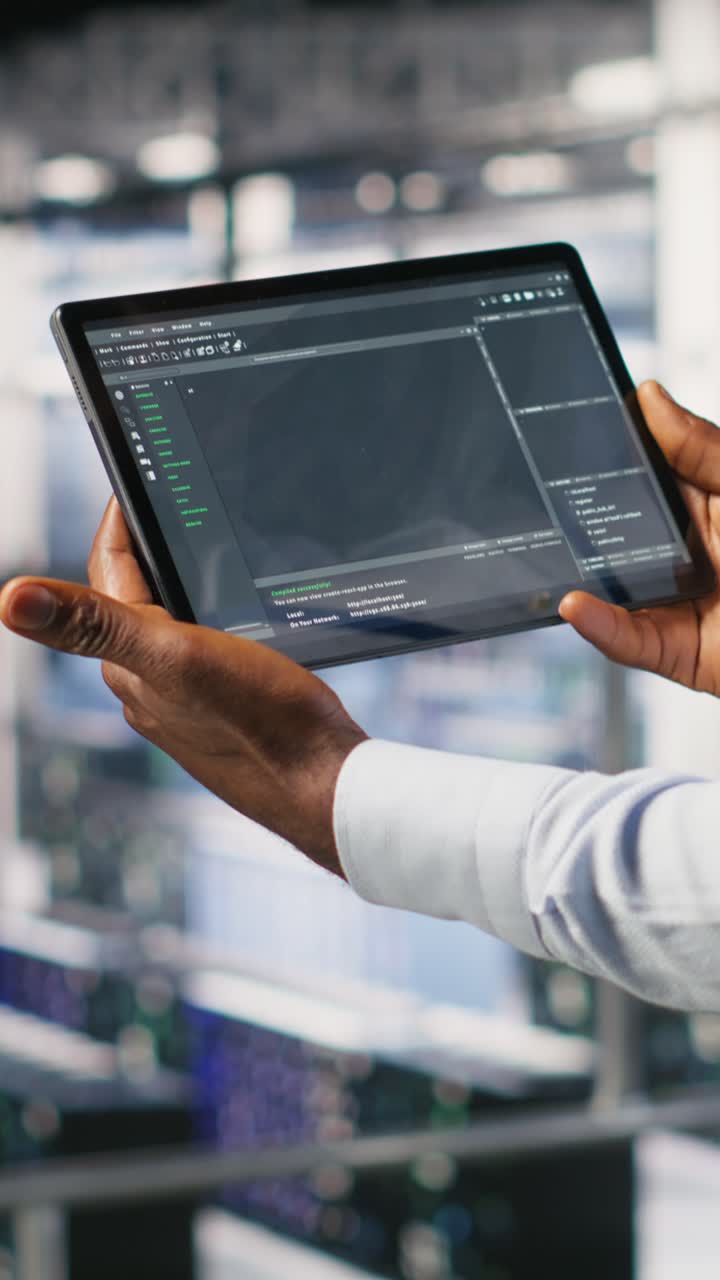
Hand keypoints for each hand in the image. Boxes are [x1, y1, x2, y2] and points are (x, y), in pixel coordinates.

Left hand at [0, 500, 366, 873]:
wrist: (323, 785)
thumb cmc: (259, 724)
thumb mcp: (176, 655)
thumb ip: (94, 623)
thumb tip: (10, 599)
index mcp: (128, 664)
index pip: (108, 570)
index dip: (120, 518)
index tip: (135, 477)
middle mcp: (148, 683)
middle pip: (135, 596)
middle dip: (150, 549)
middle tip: (175, 506)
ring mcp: (185, 700)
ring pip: (171, 625)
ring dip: (182, 587)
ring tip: (209, 551)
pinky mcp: (222, 712)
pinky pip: (203, 652)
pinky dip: (212, 623)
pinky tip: (240, 620)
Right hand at [560, 380, 719, 694]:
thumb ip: (701, 449)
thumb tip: (650, 397)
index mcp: (700, 508)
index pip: (639, 479)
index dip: (603, 459)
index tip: (566, 434)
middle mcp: (682, 553)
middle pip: (614, 535)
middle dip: (575, 520)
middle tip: (539, 498)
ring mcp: (675, 603)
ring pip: (612, 591)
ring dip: (578, 577)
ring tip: (548, 557)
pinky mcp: (674, 650)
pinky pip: (628, 640)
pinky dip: (599, 626)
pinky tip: (576, 605)